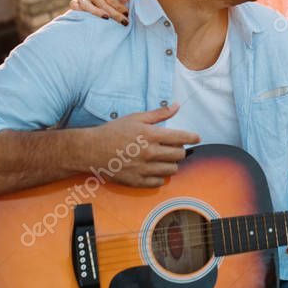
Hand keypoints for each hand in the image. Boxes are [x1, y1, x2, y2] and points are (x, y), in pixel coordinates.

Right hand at [70, 0, 129, 23]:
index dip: (120, 7)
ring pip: (87, 7)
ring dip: (97, 14)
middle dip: (114, 14)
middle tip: (124, 22)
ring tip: (107, 19)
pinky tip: (89, 19)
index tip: (127, 14)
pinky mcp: (77, 3)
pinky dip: (78, 12)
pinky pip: (74, 7)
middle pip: (101, 4)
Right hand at [85, 104, 199, 187]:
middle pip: (179, 155)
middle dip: (180, 150)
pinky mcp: (137, 181)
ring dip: (172, 163)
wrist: (91, 150)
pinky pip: (159, 182)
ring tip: (164, 158)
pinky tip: (154, 169)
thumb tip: (177, 106)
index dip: (192, 137)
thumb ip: (159, 114)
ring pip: (172, 170)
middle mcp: (149, 153)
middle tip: (175, 147)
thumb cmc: (114, 131)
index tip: (196, 137)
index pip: (181, 137)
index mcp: (151, 135)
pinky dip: (161, 176)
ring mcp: (143, 169)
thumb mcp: (136, 118)